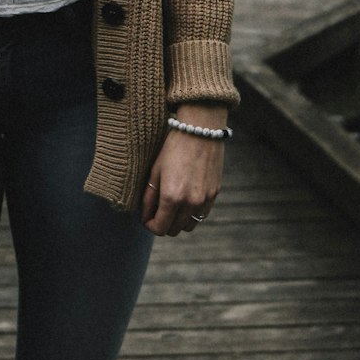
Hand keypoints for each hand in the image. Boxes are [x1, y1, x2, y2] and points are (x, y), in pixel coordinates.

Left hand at [141, 105, 225, 236]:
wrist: (200, 130)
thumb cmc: (173, 147)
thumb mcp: (155, 170)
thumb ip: (149, 196)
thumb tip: (145, 214)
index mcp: (172, 197)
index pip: (159, 228)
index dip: (149, 225)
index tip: (145, 217)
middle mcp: (190, 203)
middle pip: (174, 230)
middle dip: (162, 224)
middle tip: (156, 211)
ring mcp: (205, 200)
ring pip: (189, 226)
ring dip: (178, 221)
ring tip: (171, 206)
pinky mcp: (214, 194)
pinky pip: (201, 215)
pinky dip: (192, 213)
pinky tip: (185, 199)